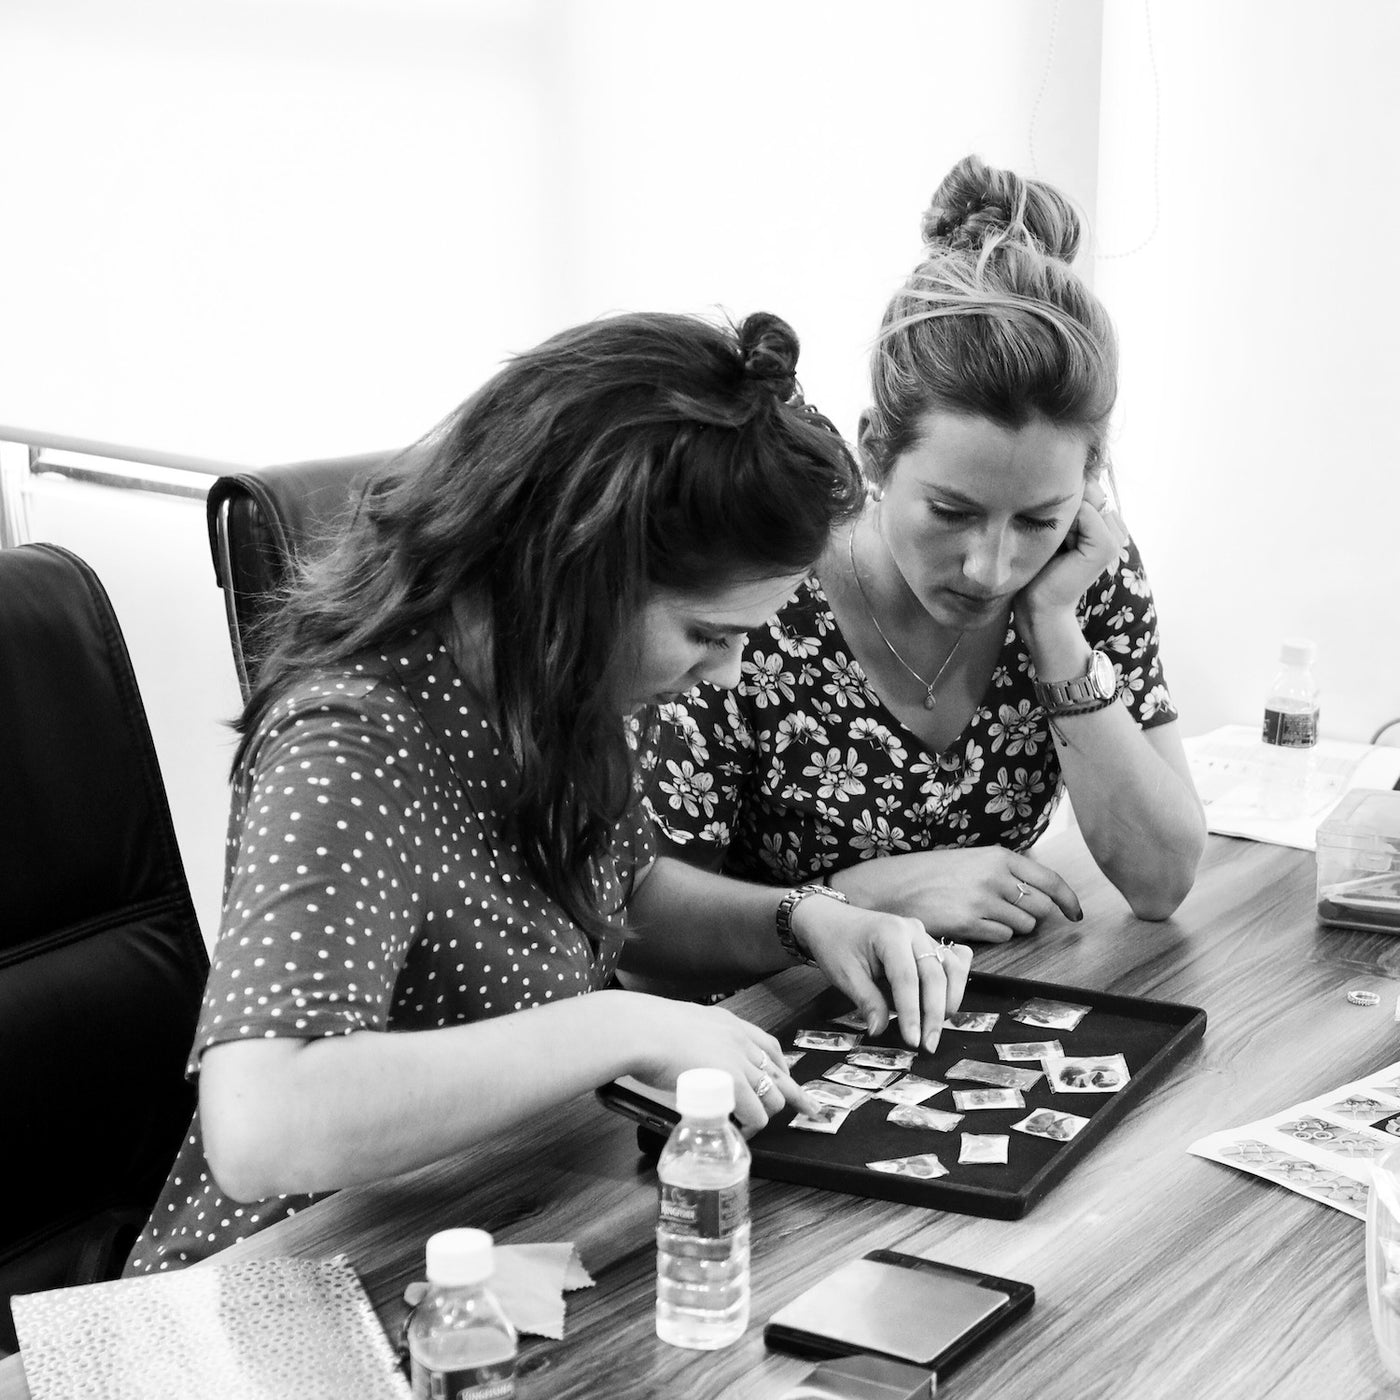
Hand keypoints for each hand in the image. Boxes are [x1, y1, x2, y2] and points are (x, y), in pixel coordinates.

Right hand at [620, 993, 819, 1132]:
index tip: (791, 1078)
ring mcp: (739, 1062)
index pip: (768, 1045)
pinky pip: (756, 1113)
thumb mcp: (678, 1025)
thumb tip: (682, 1052)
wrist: (639, 1031)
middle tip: (811, 1110)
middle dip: (794, 1095)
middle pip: (780, 1073)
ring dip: (765, 1113)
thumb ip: (690, 1039)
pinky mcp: (733, 1084)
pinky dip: (752, 1127)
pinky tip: (742, 1132)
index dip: (782, 1066)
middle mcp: (740, 1040)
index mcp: (728, 1024)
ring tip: (750, 1127)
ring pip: (773, 1096)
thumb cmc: (644, 1029)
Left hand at [790, 898, 974, 1053]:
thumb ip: (867, 1001)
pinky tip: (949, 1001)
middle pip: (934, 975)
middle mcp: (913, 930)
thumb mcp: (844, 974)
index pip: (907, 979)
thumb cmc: (836, 944)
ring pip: (951, 968)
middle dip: (934, 1014)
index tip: (913, 1041)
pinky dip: (956, 981)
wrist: (831, 920)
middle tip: (928, 1045)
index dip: (911, 1013)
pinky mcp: (928, 942)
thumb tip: (880, 1031)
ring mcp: (923, 935)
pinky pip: (953, 960)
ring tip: (936, 1028)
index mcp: (890, 934)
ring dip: (950, 1000)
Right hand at [830, 846, 1080, 943]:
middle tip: (1016, 916)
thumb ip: (1004, 872)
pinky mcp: (970, 923)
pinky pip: (1002, 937)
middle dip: (1036, 917)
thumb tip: (1038, 894)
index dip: (1069, 900)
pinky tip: (975, 926)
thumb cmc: (933, 874)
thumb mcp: (972, 861)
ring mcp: (983, 900)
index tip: (1076, 914)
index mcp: (999, 856)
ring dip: (1014, 927)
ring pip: (1024, 926)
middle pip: (1042, 907)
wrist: (894, 886)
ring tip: (988, 918)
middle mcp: (996, 876)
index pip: (1051, 880)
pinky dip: (995, 935)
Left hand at [1017, 481, 1127, 622]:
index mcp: (1105, 519)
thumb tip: (1080, 468)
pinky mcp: (1107, 547)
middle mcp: (1115, 526)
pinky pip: (1088, 513)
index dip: (1065, 499)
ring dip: (1066, 516)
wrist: (1036, 600)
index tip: (1054, 527)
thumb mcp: (1055, 523)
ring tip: (1059, 543)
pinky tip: (1064, 547)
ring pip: (1088, 499)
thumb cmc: (1039, 562)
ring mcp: (1115, 536)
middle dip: (1066, 506)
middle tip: (1056, 538)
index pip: (1089, 483)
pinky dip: (1069, 525)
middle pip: (1090, 488)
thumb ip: (1072, 498)